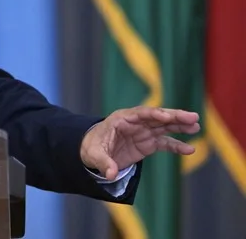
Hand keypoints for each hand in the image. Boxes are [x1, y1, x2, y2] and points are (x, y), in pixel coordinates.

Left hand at [80, 106, 199, 180]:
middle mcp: (135, 123)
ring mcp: (143, 132)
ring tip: (196, 126)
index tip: (167, 117)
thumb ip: (104, 163)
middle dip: (174, 116)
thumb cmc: (91, 148)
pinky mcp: (147, 143)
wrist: (93, 152)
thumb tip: (111, 174)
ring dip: (180, 126)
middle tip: (193, 117)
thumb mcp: (94, 155)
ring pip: (164, 127)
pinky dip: (177, 146)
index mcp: (121, 119)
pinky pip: (165, 143)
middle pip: (157, 117)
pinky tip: (190, 149)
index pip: (140, 114)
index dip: (154, 114)